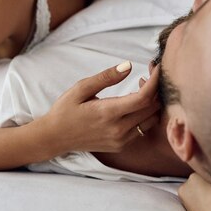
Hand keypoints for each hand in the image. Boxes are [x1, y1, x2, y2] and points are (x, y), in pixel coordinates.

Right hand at [43, 62, 160, 153]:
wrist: (55, 137)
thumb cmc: (65, 109)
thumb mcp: (81, 88)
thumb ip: (106, 77)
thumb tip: (129, 65)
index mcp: (108, 113)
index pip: (143, 97)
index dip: (155, 81)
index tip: (156, 67)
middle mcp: (118, 130)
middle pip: (152, 108)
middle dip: (156, 88)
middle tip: (148, 73)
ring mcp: (121, 140)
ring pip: (151, 120)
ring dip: (152, 102)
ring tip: (141, 86)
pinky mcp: (121, 145)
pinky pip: (143, 128)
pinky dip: (145, 114)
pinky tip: (134, 102)